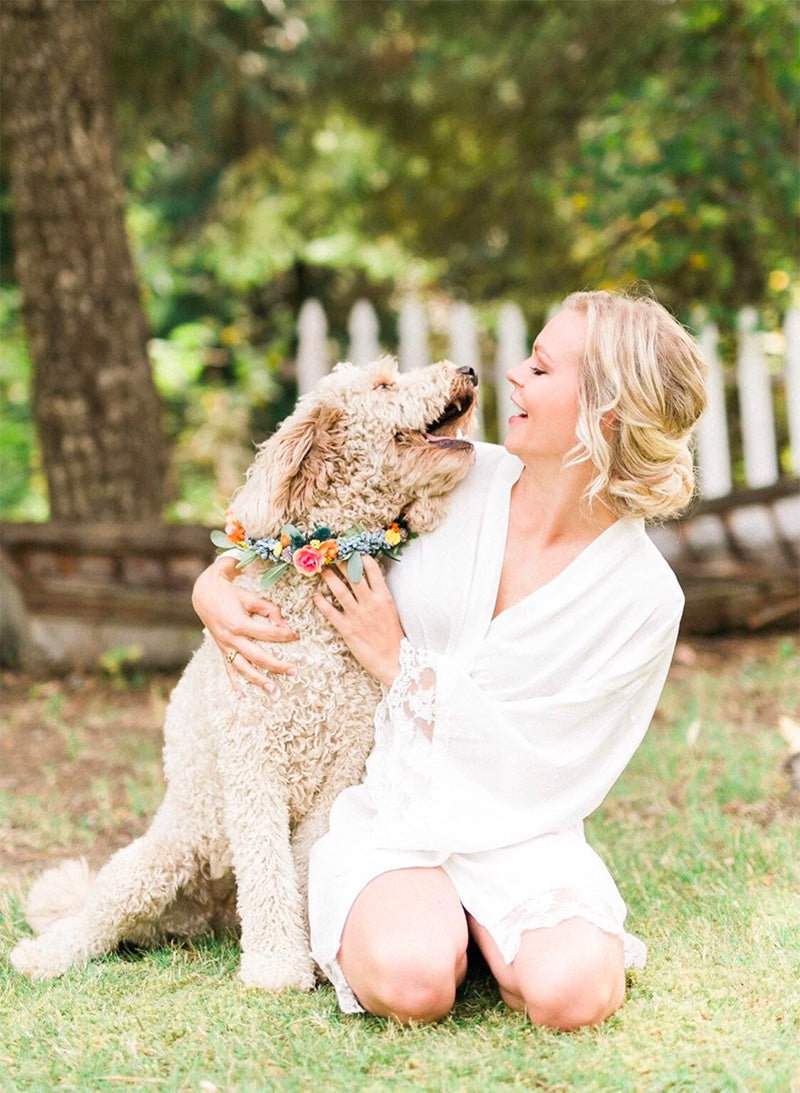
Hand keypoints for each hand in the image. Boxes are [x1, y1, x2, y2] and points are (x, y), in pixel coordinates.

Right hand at [192, 556, 298, 693]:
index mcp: (238, 623)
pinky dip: (235, 684)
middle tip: (294, 671)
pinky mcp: (222, 651)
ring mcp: (225, 647)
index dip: (284, 635)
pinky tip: (242, 697)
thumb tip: (283, 624)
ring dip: (258, 680)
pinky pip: (228, 670)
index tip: (296, 635)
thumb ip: (269, 609)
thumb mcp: (250, 597)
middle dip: (276, 665)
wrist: (204, 596)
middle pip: (257, 656)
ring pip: (243, 668)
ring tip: (273, 690)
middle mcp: (231, 638)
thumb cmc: (230, 594)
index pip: (267, 634)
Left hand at [313, 555, 404, 687]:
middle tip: (331, 554)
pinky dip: (321, 601)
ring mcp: (357, 615)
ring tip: (321, 569)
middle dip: (340, 562)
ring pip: (339, 590)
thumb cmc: (394, 636)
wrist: (394, 660)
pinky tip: (316, 594)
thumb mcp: (391, 610)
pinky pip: (330, 611)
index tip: (350, 549)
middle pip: (352, 575)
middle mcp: (370, 603)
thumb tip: (369, 579)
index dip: (359, 556)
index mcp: (383, 596)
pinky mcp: (347, 629)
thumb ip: (380, 595)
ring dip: (328, 577)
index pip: (371, 568)